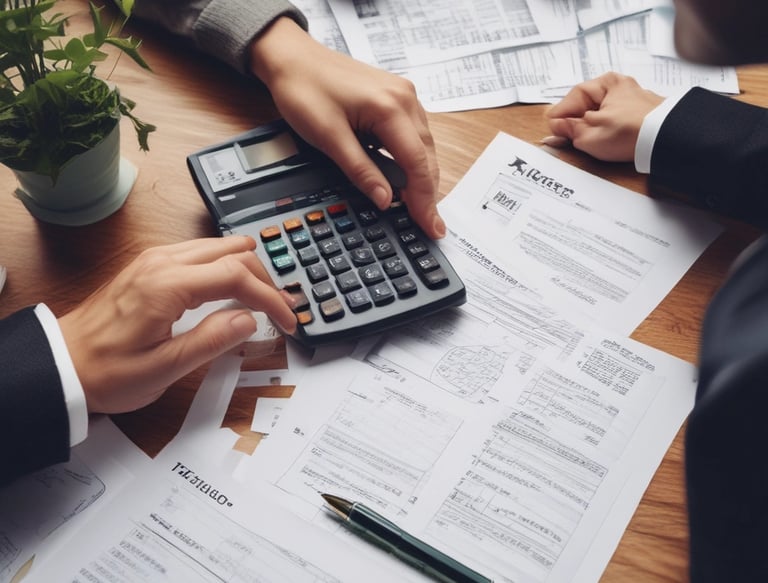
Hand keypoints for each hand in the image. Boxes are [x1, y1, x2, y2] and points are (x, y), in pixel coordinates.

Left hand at [58, 237, 296, 413]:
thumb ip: (211, 340)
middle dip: (265, 279)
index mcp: (166, 286)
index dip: (270, 297)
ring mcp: (155, 260)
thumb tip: (248, 319)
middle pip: (233, 252)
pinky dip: (225, 266)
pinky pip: (200, 253)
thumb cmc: (105, 371)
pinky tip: (232, 288)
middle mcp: (161, 263)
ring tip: (264, 298)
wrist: (62, 363)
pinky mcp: (151, 265)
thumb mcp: (163, 368)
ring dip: (247, 268)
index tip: (287, 320)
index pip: (236, 275)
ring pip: (218, 246)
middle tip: (282, 309)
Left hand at [250, 17, 444, 238]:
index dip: (424, 200)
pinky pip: (412, 134)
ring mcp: (403, 96)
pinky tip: (405, 178)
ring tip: (419, 208)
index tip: (431, 227)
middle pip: (426, 156)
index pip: (416, 164)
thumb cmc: (304, 89)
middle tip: (430, 226)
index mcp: (390, 107)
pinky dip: (411, 159)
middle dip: (428, 194)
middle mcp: (405, 98)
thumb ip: (360, 170)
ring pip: (423, 146)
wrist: (292, 57)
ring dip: (421, 178)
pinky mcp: (395, 98)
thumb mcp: (328, 137)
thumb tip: (385, 200)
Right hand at [544, 73, 663, 161]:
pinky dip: (606, 129)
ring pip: (601, 112)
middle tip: (564, 136)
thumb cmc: (632, 132)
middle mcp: (620, 87)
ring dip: (591, 126)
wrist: (666, 141)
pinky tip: (603, 140)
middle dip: (575, 120)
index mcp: (607, 83)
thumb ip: (569, 130)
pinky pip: (614, 119)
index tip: (552, 127)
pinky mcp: (640, 114)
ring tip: (585, 140)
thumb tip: (557, 126)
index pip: (574, 97)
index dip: (561, 114)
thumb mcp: (590, 135)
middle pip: (587, 104)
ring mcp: (632, 100)